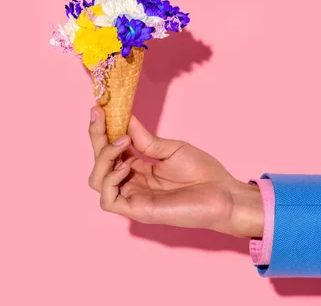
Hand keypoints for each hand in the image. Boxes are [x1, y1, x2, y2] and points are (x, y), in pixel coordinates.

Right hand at [88, 106, 262, 237]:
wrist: (224, 193)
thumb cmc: (203, 173)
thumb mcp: (171, 149)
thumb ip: (145, 140)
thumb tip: (126, 119)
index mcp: (137, 168)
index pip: (110, 150)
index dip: (101, 131)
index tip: (98, 109)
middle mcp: (131, 183)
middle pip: (98, 163)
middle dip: (96, 137)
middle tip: (99, 115)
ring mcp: (133, 198)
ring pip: (97, 180)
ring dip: (103, 158)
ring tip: (123, 142)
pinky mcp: (138, 211)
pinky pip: (108, 200)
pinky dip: (110, 180)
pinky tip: (125, 166)